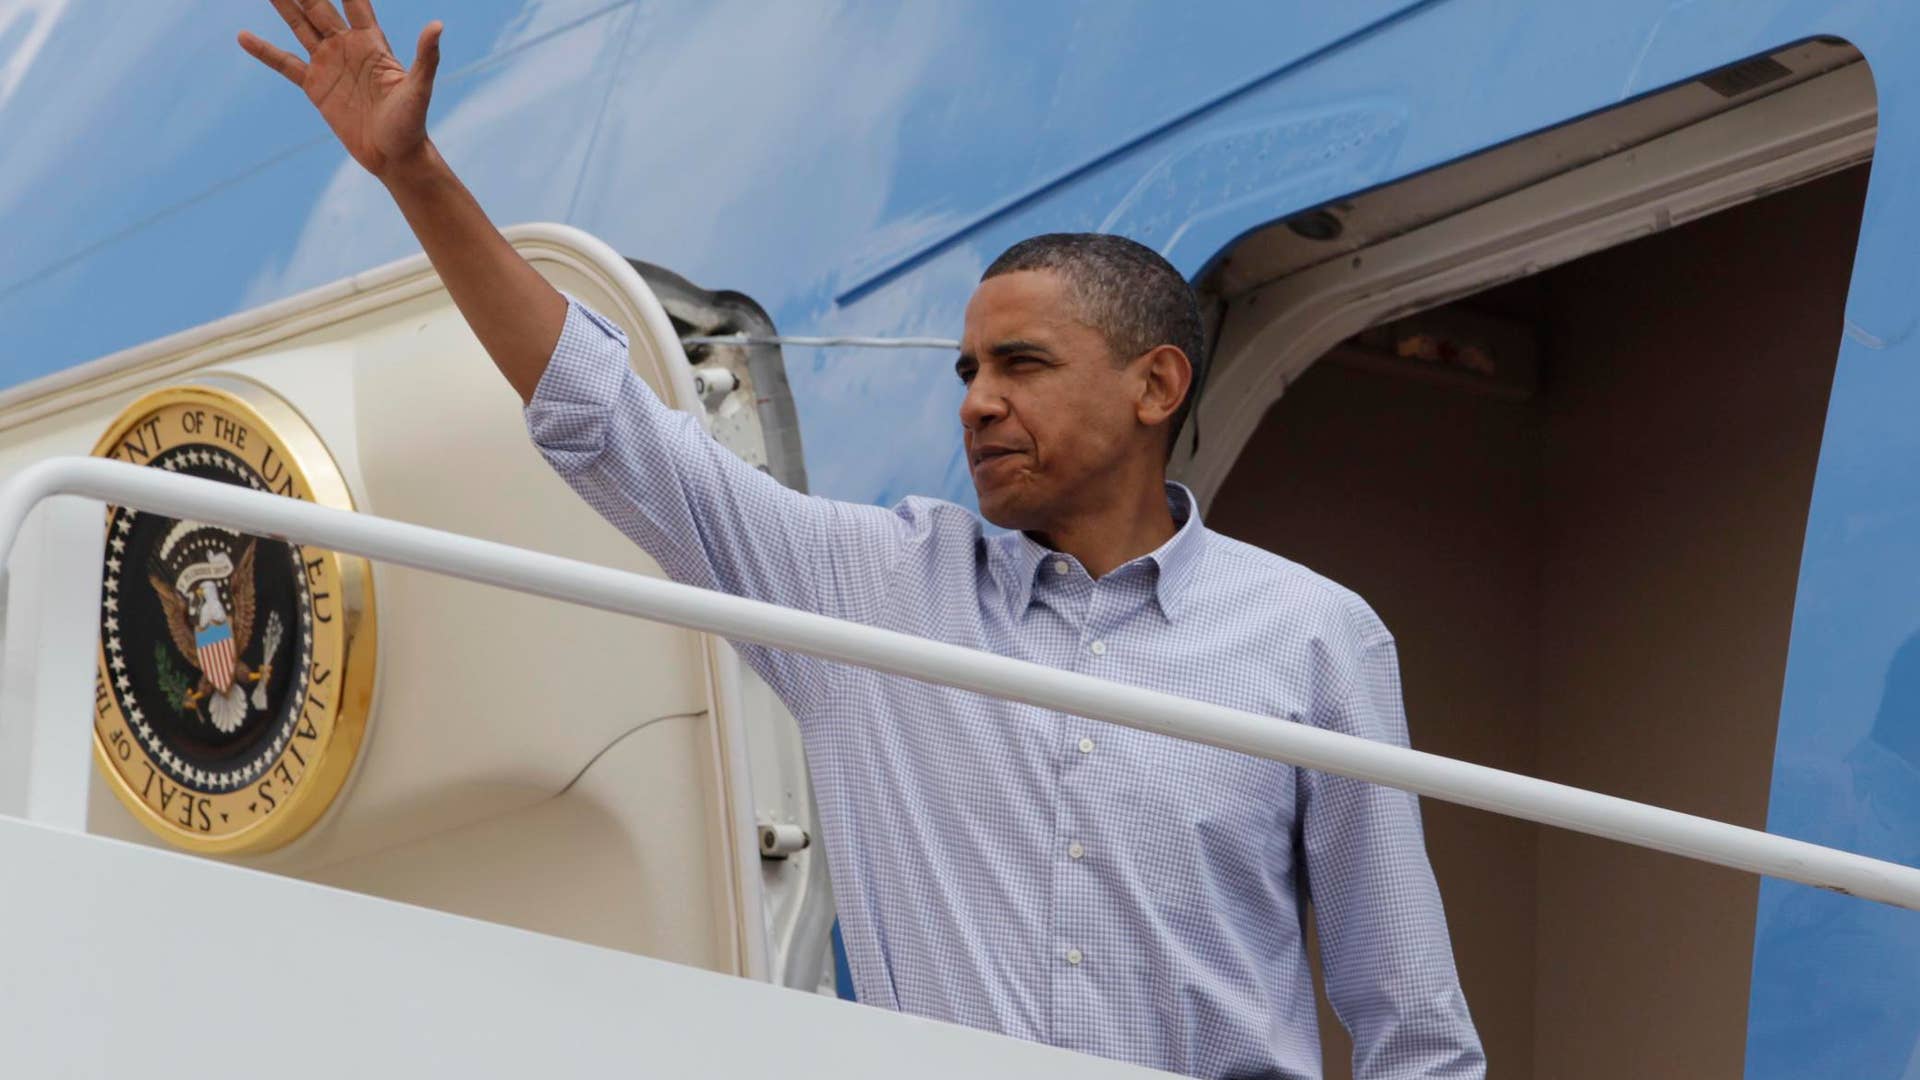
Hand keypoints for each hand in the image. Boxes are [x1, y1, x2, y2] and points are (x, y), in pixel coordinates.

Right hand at [239, 1, 442, 180]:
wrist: (394, 156)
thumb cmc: (411, 123)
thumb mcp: (419, 89)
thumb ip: (426, 57)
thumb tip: (437, 26)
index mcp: (372, 42)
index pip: (354, 1)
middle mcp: (347, 46)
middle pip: (319, 6)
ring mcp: (329, 64)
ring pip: (300, 25)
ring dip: (283, 5)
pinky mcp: (315, 87)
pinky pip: (285, 64)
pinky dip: (264, 51)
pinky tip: (243, 36)